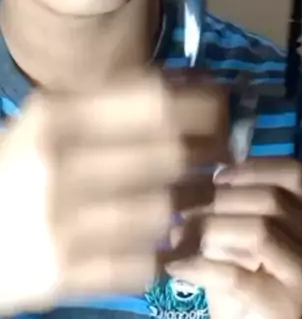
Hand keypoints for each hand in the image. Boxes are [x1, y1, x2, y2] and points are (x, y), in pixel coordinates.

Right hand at [0, 71, 228, 313]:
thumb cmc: (19, 169)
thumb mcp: (50, 119)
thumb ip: (113, 100)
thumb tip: (192, 82)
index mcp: (56, 117)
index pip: (154, 101)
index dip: (203, 102)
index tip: (223, 106)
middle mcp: (59, 165)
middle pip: (171, 153)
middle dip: (211, 150)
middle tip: (224, 151)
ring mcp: (62, 224)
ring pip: (167, 209)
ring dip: (195, 200)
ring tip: (199, 192)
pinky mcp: (66, 276)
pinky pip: (148, 261)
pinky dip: (169, 249)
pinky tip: (172, 237)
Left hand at [166, 159, 301, 318]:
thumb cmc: (245, 269)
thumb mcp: (243, 226)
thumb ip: (232, 199)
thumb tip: (196, 180)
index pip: (293, 172)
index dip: (253, 168)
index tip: (217, 175)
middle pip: (271, 199)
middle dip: (221, 199)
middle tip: (185, 208)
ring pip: (259, 230)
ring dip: (211, 228)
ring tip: (179, 234)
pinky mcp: (287, 304)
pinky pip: (237, 276)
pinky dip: (200, 267)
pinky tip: (177, 265)